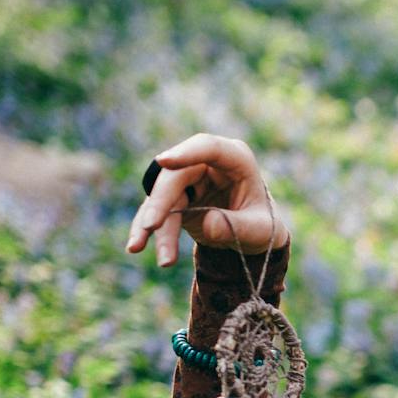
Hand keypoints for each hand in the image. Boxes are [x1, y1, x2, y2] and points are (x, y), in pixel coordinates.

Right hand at [124, 132, 289, 267]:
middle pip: (176, 175)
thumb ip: (238, 227)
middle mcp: (208, 163)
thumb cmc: (262, 227)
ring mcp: (189, 178)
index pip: (208, 148)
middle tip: (151, 226)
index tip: (164, 162)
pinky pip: (157, 211)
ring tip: (144, 250)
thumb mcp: (260, 231)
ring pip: (163, 196)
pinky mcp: (177, 196)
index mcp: (236, 159)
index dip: (186, 153)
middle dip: (161, 201)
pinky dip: (147, 229)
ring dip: (151, 224)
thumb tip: (208, 224)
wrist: (254, 236)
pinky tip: (135, 246)